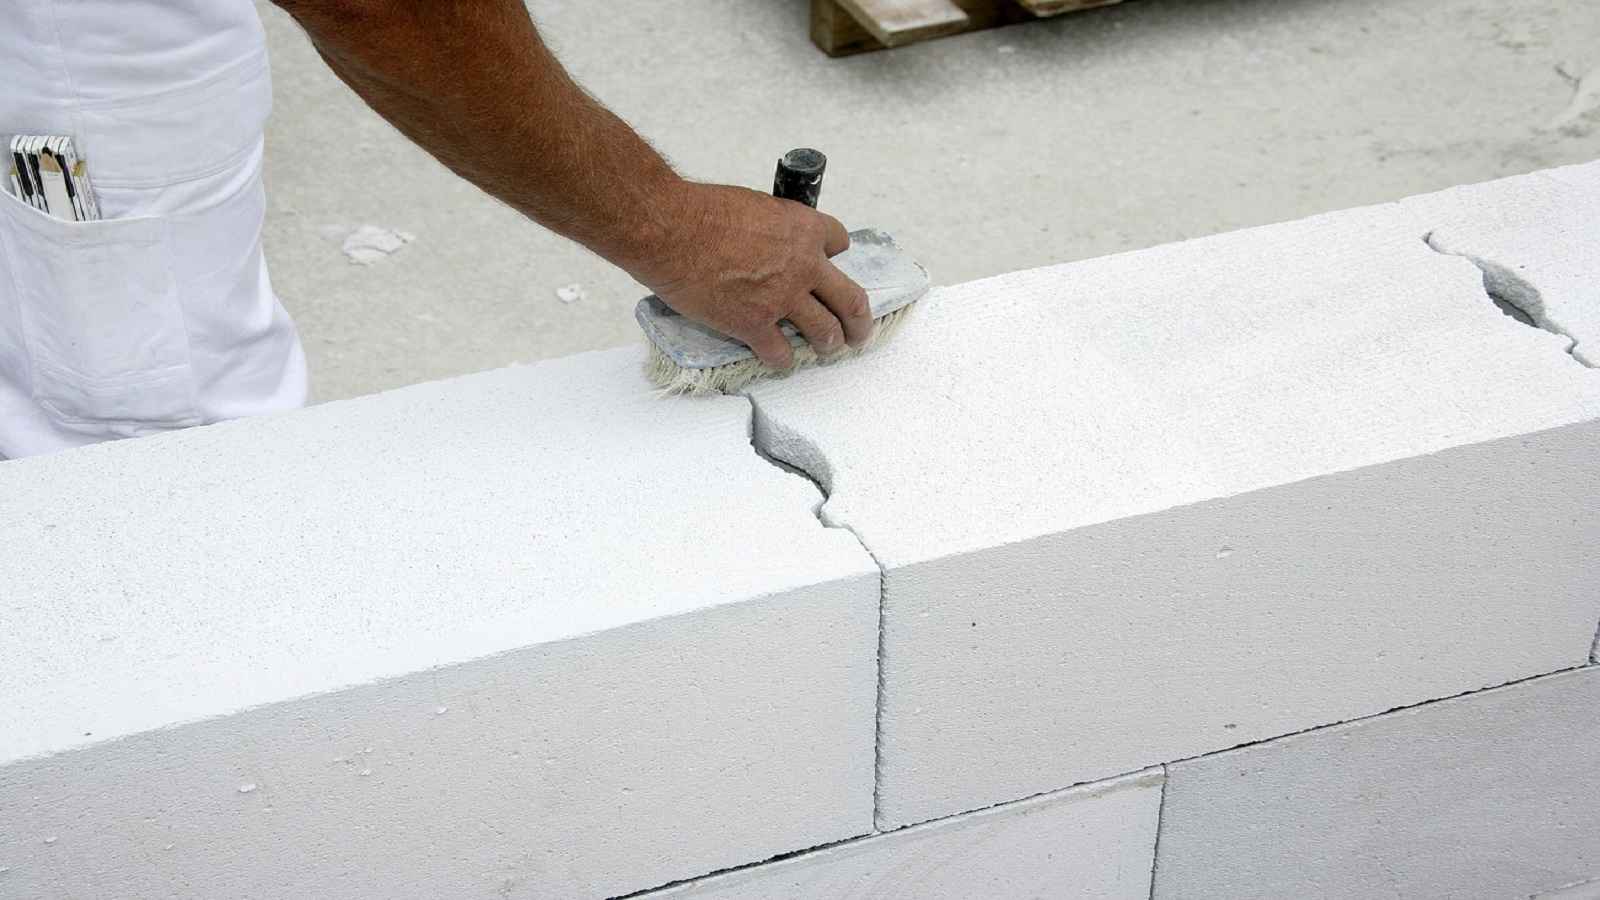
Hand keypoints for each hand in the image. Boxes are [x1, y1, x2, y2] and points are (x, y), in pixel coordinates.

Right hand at [632, 183, 873, 368]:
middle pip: (851, 299)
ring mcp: (782, 298)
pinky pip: (780, 353)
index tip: (829, 266)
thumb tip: (766, 242)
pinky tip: (780, 360)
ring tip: (827, 349)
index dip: (835, 255)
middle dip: (859, 320)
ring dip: (829, 343)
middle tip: (860, 330)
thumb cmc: (701, 211)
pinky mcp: (754, 325)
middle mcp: (803, 265)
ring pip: (825, 332)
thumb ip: (771, 228)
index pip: (840, 242)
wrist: (670, 231)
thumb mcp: (753, 205)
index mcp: (803, 229)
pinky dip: (782, 360)